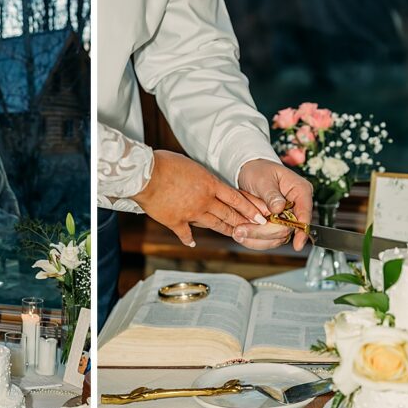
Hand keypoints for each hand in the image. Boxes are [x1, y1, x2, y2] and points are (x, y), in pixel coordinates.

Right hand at [132, 150, 268, 246]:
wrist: (146, 175)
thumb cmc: (165, 164)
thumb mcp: (191, 166)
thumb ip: (201, 177)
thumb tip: (205, 182)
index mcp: (209, 184)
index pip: (236, 198)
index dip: (250, 208)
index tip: (260, 216)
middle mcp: (204, 201)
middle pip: (228, 213)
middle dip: (243, 222)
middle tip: (255, 228)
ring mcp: (191, 213)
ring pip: (213, 224)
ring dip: (225, 230)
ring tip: (234, 235)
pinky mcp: (176, 222)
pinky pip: (186, 233)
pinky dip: (189, 239)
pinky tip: (193, 243)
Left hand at [236, 159, 313, 250]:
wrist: (249, 171)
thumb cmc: (259, 170)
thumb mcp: (263, 178)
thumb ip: (271, 194)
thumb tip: (278, 208)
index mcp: (300, 191)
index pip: (305, 214)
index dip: (302, 230)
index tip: (297, 244)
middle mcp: (296, 206)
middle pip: (288, 229)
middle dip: (264, 233)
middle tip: (242, 231)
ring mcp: (286, 217)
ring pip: (277, 237)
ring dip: (257, 238)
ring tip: (238, 233)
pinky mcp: (276, 224)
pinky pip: (268, 238)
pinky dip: (254, 239)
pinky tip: (242, 235)